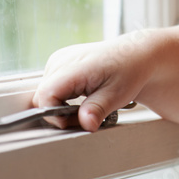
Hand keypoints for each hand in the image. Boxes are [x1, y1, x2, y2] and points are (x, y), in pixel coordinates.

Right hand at [32, 30, 155, 131]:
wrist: (136, 54)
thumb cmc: (129, 70)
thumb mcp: (116, 94)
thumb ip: (97, 109)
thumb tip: (86, 124)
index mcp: (73, 67)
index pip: (45, 96)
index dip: (55, 115)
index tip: (75, 121)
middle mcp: (60, 61)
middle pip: (42, 97)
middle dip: (60, 113)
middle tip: (86, 115)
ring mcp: (59, 60)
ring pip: (46, 93)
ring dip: (61, 105)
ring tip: (87, 105)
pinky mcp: (60, 63)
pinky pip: (52, 86)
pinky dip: (63, 96)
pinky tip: (81, 96)